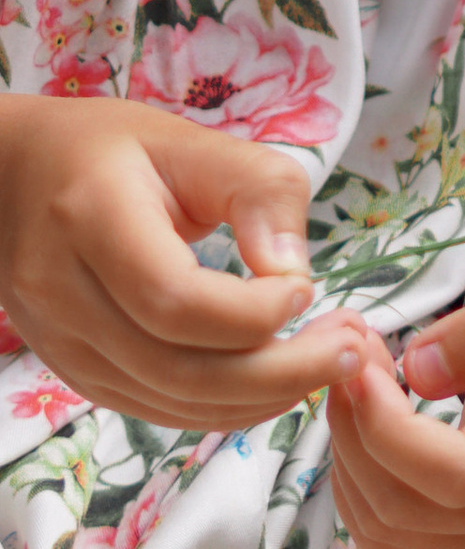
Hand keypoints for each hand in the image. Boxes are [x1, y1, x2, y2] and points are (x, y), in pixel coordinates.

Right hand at [0, 95, 367, 429]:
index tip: (305, 290)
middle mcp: (62, 292)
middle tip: (347, 353)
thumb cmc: (109, 150)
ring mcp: (61, 342)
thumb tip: (294, 273)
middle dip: (276, 374)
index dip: (250, 312)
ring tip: (326, 365)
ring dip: (258, 398)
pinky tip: (274, 381)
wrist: (13, 178)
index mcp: (90, 218)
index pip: (172, 300)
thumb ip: (256, 191)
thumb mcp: (191, 140)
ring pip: (168, 402)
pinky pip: (154, 408)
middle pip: (176, 369)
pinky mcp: (74, 370)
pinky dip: (221, 406)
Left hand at [326, 205, 464, 548]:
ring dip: (349, 455)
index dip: (389, 431)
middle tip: (347, 349)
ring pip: (391, 529)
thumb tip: (421, 373)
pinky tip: (368, 413)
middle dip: (357, 432)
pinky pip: (393, 529)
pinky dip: (360, 475)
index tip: (355, 365)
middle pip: (414, 510)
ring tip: (357, 373)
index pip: (462, 475)